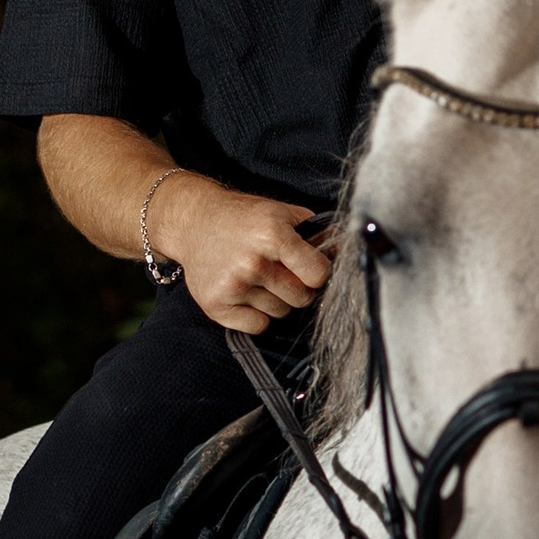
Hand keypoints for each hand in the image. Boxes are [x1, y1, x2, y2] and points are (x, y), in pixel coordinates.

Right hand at [150, 177, 333, 334]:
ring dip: (275, 300)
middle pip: (302, 298)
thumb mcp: (279, 212)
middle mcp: (253, 262)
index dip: (318, 272)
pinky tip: (245, 293)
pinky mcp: (216, 305)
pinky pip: (258, 326)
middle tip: (281, 272)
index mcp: (272, 235)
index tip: (309, 267)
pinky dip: (256, 314)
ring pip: (280, 313)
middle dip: (298, 288)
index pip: (318, 274)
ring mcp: (233, 285)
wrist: (193, 221)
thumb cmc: (243, 218)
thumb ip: (313, 234)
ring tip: (257, 278)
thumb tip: (345, 253)